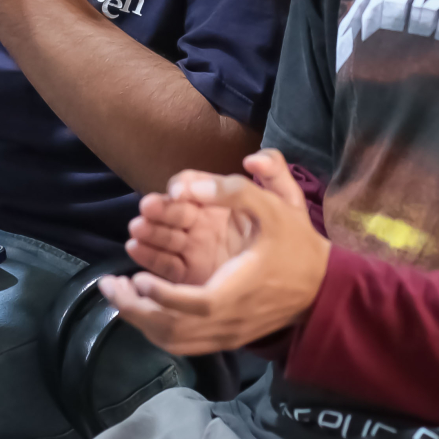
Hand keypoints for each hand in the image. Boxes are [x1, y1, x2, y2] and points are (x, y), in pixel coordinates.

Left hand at [98, 150, 330, 353]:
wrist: (323, 288)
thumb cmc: (296, 246)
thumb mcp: (276, 208)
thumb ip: (236, 191)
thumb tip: (192, 187)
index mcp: (239, 291)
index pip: (196, 305)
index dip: (165, 297)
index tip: (139, 278)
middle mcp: (230, 321)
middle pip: (176, 330)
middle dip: (136, 310)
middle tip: (109, 285)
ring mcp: (228, 335)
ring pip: (175, 341)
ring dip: (141, 321)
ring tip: (116, 294)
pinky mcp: (226, 339)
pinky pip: (184, 345)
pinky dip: (156, 331)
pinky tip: (140, 310)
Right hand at [124, 149, 301, 283]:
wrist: (303, 280)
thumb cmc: (292, 236)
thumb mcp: (286, 201)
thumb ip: (273, 173)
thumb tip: (251, 159)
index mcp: (219, 202)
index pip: (192, 187)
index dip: (183, 186)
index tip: (179, 191)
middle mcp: (202, 222)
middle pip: (172, 211)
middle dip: (158, 208)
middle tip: (147, 209)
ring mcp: (195, 248)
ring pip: (164, 236)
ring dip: (148, 231)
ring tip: (137, 230)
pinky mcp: (191, 273)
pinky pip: (165, 265)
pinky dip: (148, 257)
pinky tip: (135, 249)